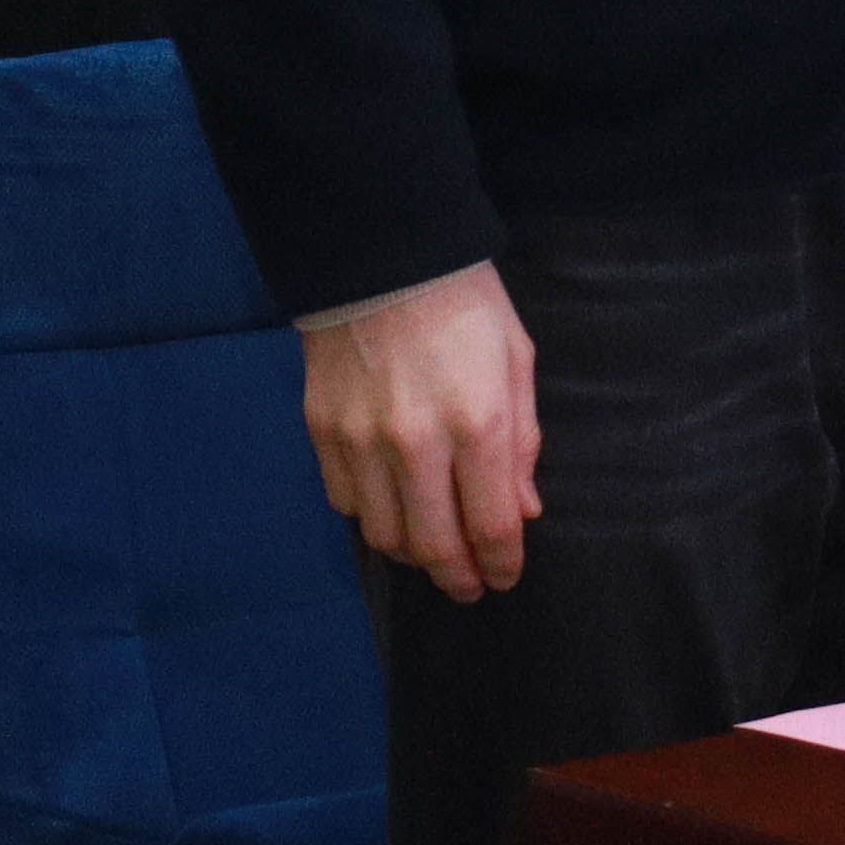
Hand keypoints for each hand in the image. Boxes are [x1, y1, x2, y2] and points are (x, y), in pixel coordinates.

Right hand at [307, 264, 540, 604]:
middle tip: (470, 587)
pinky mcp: (321, 433)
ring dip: (414, 556)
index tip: (505, 577)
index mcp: (478, 422)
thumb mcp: (516, 361)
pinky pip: (346, 503)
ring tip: (434, 553)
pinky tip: (392, 511)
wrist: (381, 257)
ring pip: (384, 535)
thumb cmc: (464, 304)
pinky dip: (372, 519)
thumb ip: (522, 442)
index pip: (490, 525)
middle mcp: (416, 442)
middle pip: (433, 546)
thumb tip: (523, 511)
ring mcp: (361, 441)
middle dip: (458, 578)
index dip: (502, 563)